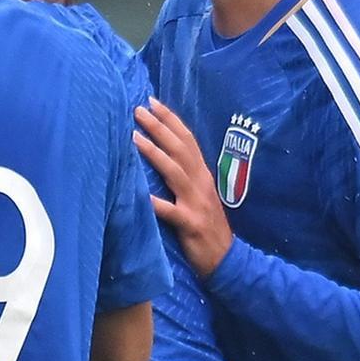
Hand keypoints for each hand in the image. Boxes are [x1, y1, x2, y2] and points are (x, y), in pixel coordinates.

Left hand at [131, 97, 232, 278]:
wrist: (226, 259)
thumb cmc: (206, 226)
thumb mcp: (198, 195)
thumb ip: (184, 175)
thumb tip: (163, 153)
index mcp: (203, 174)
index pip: (187, 139)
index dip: (170, 119)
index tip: (152, 101)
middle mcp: (201, 183)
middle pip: (180, 149)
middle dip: (159, 127)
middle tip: (138, 110)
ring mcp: (196, 203)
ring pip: (174, 172)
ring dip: (154, 153)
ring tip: (133, 137)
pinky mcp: (190, 224)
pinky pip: (170, 211)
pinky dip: (155, 202)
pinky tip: (138, 194)